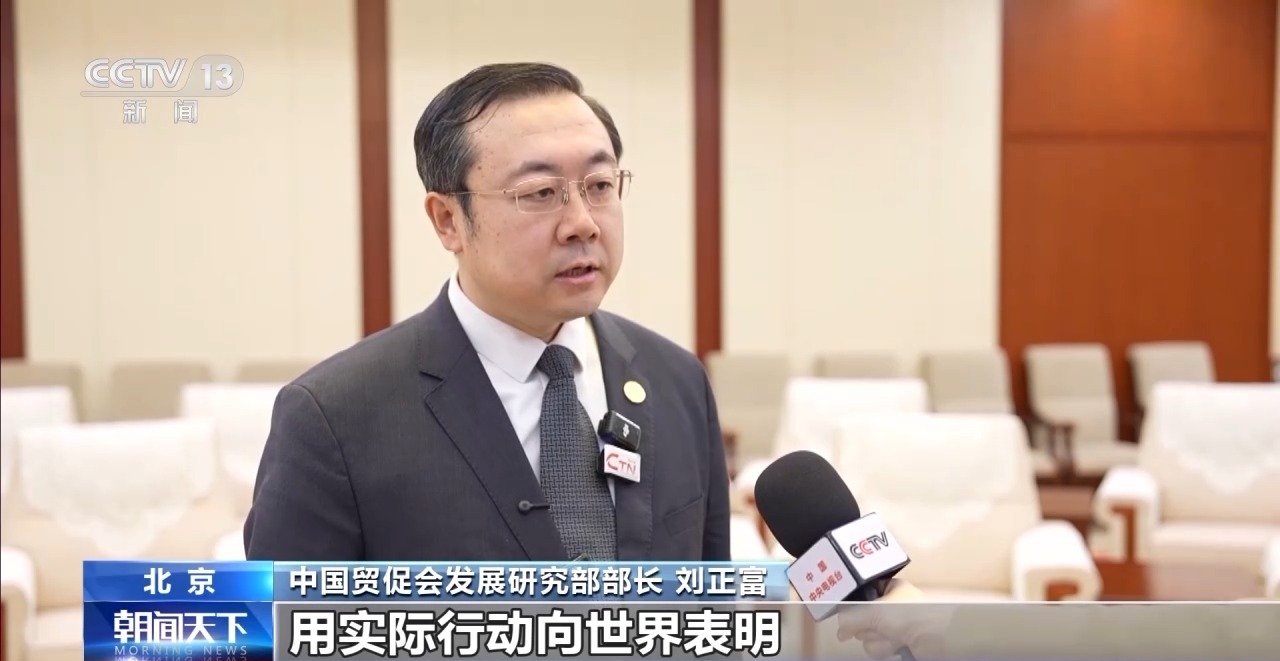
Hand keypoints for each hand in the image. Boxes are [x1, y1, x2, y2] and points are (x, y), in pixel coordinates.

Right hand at [834, 580, 951, 659]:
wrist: (939, 637)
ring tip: (894, 635)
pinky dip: (884, 648)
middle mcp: (889, 606)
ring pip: (867, 636)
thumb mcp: (874, 610)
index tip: (847, 613)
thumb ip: (850, 617)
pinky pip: (877, 648)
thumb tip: (840, 630)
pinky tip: (898, 644)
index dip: (853, 605)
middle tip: (879, 624)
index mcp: (887, 588)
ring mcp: (893, 626)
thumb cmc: (913, 614)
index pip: (859, 596)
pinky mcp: (897, 643)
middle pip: (860, 619)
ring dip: (877, 639)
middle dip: (867, 626)